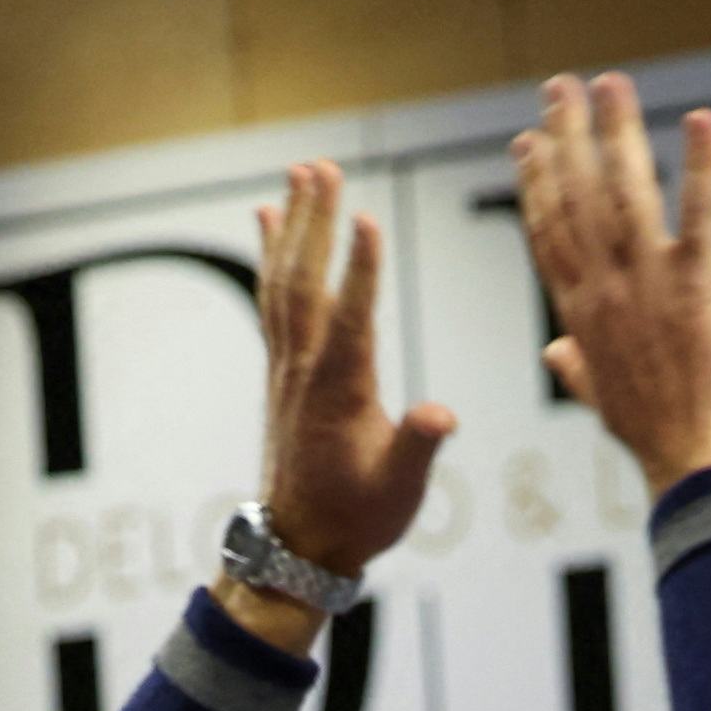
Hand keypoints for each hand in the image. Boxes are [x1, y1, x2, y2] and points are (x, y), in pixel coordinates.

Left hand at [249, 160, 456, 582]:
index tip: (366, 219)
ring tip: (301, 173)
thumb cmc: (359, 517)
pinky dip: (271, 254)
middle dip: (314, 222)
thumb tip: (441, 414)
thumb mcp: (400, 489)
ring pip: (285, 280)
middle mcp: (306, 368)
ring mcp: (288, 364)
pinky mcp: (283, 368)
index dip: (360, 271)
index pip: (352, 319)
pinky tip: (269, 220)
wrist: (300, 543)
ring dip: (292, 224)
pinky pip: (272, 298)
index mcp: (341, 392)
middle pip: (306, 281)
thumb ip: (418, 445)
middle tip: (322, 167)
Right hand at [512, 72, 710, 495]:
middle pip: (577, 195)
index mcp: (582, 311)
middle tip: (560, 85)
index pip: (549, 232)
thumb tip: (555, 354)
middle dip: (567, 135)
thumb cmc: (659, 436)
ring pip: (626, 190)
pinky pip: (702, 212)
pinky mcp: (701, 284)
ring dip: (618, 130)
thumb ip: (577, 368)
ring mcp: (650, 281)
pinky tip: (704, 120)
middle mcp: (607, 286)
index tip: (527, 141)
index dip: (536, 182)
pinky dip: (704, 165)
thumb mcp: (603, 400)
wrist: (700, 462)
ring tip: (612, 83)